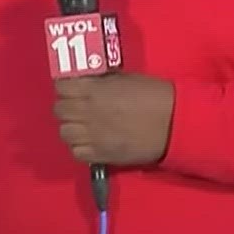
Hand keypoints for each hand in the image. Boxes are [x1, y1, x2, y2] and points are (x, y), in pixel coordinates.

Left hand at [53, 72, 175, 165]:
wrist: (174, 124)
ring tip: (84, 125)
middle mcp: (87, 112)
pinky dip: (80, 146)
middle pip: (59, 110)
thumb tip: (88, 82)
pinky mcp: (100, 155)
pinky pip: (76, 152)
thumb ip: (102, 82)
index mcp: (93, 90)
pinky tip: (91, 141)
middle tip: (79, 106)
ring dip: (72, 127)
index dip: (66, 87)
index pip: (61, 87)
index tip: (74, 89)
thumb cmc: (154, 96)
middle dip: (67, 106)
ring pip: (64, 132)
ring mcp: (91, 136)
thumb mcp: (125, 79)